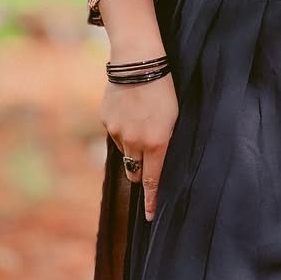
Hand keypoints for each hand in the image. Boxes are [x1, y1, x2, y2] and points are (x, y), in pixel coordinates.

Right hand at [101, 74, 178, 222]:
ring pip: (125, 150)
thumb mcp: (174, 117)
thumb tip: (156, 162)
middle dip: (140, 172)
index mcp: (157, 143)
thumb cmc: (164, 88)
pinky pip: (115, 133)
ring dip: (132, 143)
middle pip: (134, 171)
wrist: (139, 62)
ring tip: (142, 117)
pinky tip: (130, 108)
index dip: (150, 200)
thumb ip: (165, 142)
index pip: (152, 180)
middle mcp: (135, 142)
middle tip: (146, 160)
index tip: (148, 217)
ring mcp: (117, 132)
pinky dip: (122, 127)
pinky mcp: (106, 120)